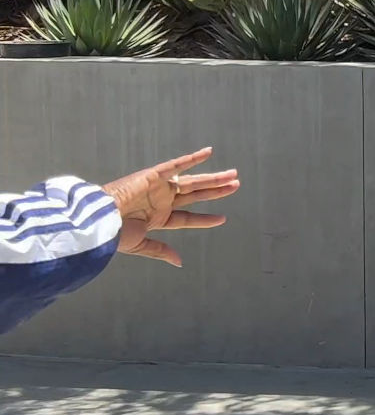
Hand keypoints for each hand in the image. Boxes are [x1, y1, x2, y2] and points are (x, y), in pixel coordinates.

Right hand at [101, 148, 239, 266]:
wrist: (97, 220)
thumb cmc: (113, 233)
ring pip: (192, 181)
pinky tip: (209, 152)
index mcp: (158, 217)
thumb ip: (160, 250)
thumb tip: (179, 262)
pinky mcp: (153, 175)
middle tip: (236, 185)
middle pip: (195, 195)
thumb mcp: (141, 244)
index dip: (205, 218)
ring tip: (233, 175)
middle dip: (216, 190)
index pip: (187, 217)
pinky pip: (176, 165)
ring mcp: (158, 188)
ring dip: (213, 178)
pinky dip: (192, 159)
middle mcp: (161, 200)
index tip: (223, 218)